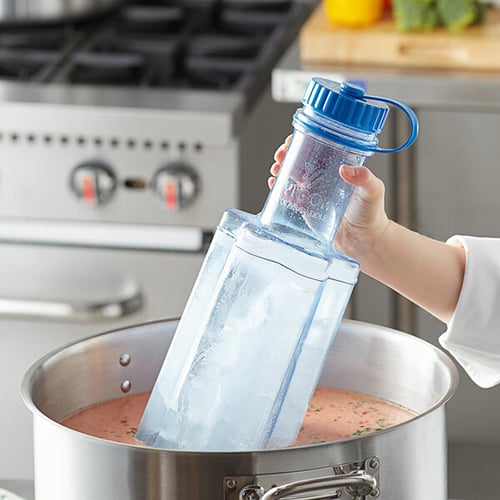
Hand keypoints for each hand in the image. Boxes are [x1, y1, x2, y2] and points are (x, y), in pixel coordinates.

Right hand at [269, 137, 389, 262]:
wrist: (363, 240)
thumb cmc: (371, 213)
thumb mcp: (373, 191)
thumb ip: (364, 178)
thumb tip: (345, 169)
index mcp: (339, 166)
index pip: (321, 147)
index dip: (307, 140)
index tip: (297, 139)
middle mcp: (325, 176)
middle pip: (302, 158)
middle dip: (288, 153)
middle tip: (281, 154)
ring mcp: (314, 191)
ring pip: (292, 174)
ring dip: (281, 168)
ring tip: (276, 168)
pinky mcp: (307, 206)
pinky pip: (289, 194)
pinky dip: (279, 188)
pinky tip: (275, 185)